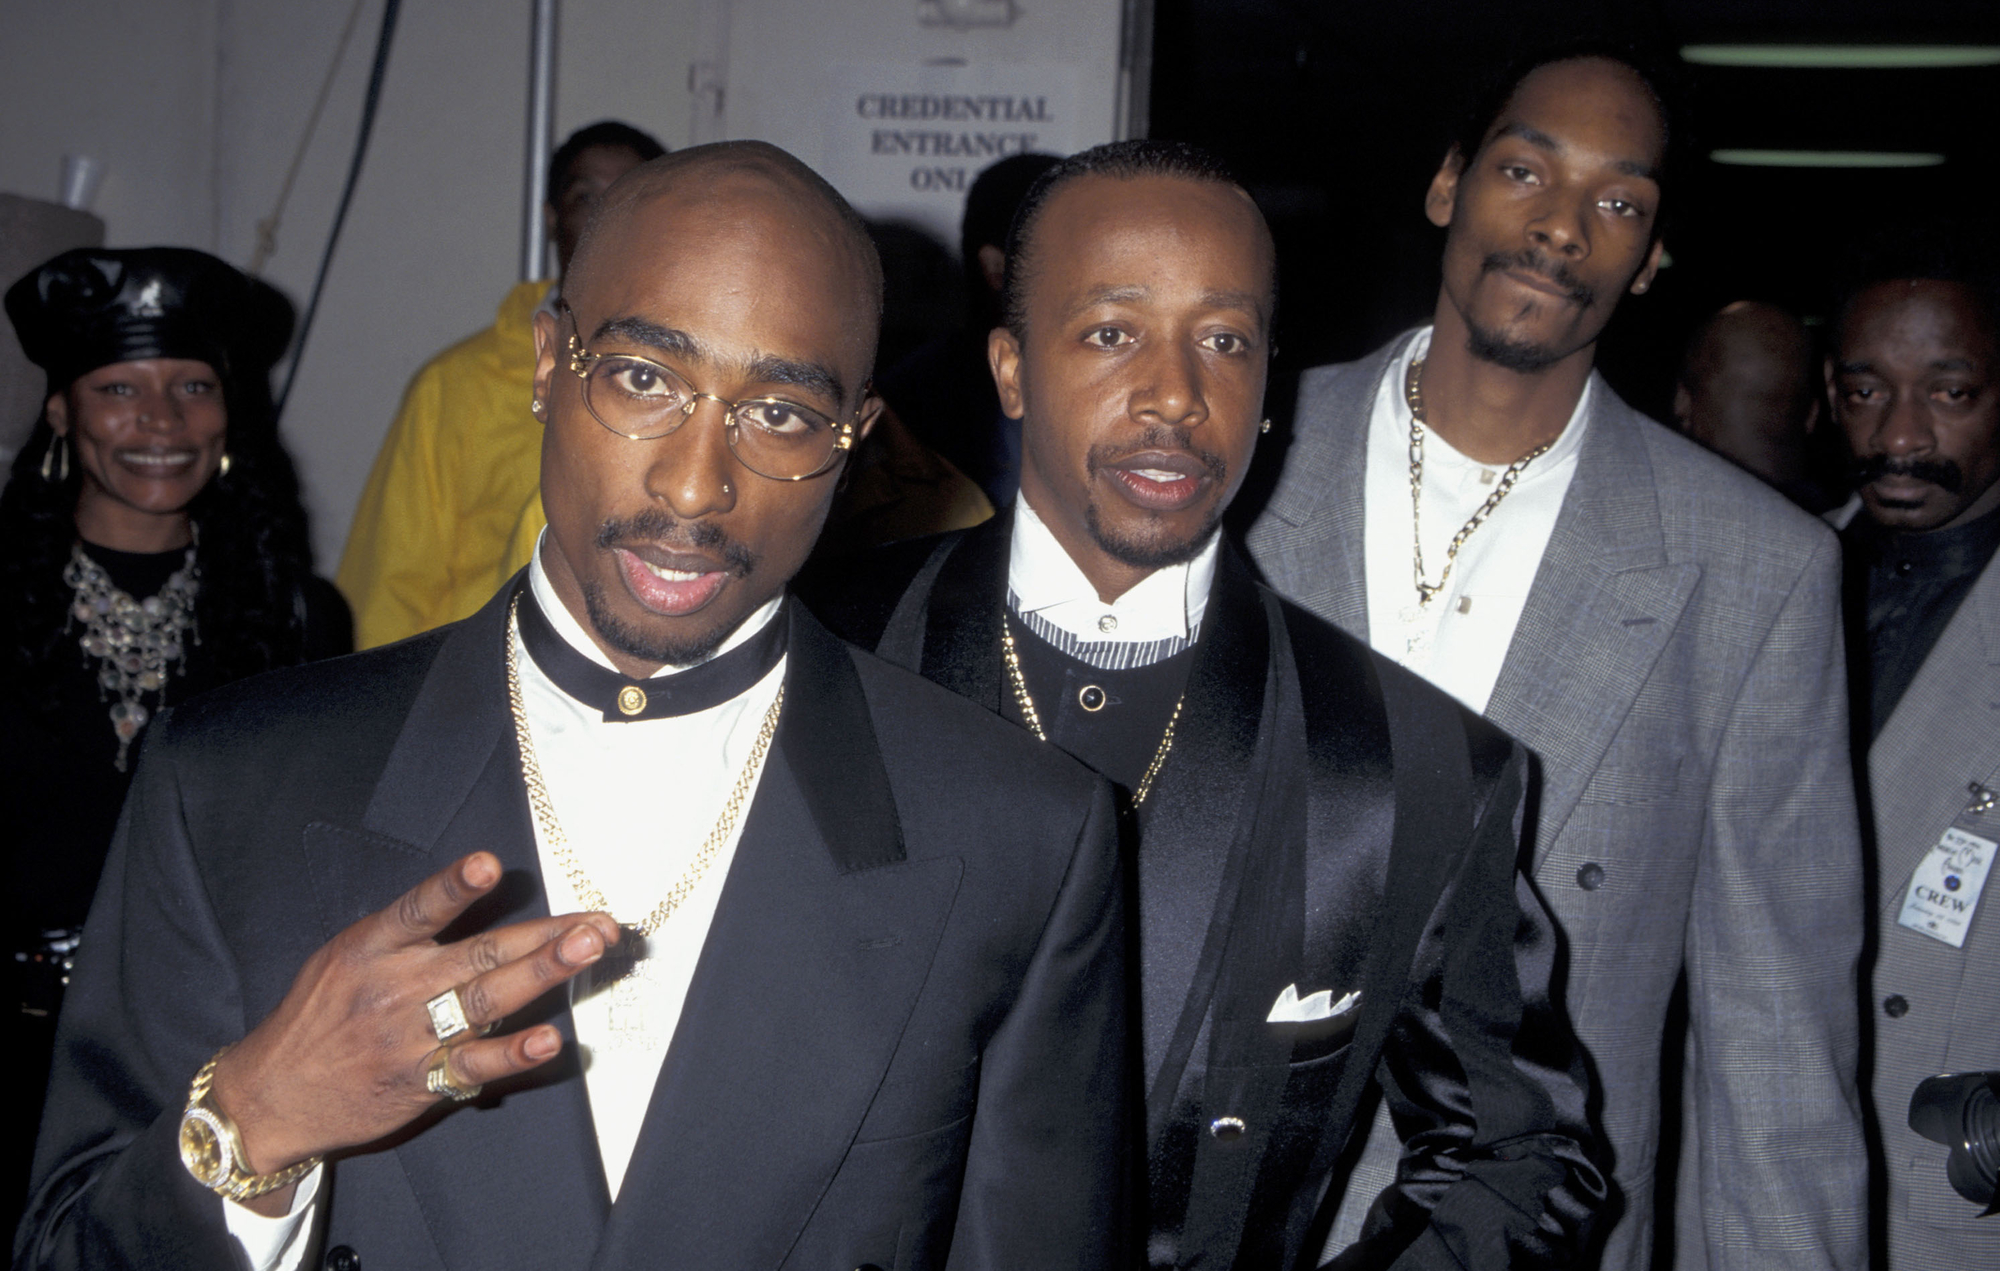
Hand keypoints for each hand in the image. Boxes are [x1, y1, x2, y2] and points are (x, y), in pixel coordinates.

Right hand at [209, 852, 617, 1189]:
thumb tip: (475, 896)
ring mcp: (410, 1036)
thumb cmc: (318, 1016)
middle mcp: (395, 987)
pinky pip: (474, 1065)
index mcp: (371, 947)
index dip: (453, 887)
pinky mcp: (421, 1081)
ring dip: (544, 974)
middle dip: (544, 935)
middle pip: (480, 953)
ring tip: (589, 951)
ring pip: (487, 1000)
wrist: (270, 1098)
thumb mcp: (344, 957)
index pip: (417, 909)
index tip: (488, 864)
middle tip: (597, 922)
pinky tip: (549, 1040)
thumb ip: (405, 932)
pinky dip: (513, 1053)